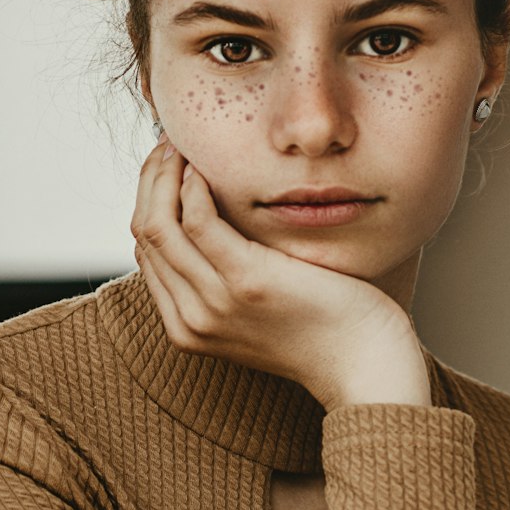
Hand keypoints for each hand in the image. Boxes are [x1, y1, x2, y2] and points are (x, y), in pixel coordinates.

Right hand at [130, 140, 430, 411]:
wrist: (364, 365)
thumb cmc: (325, 328)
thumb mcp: (261, 309)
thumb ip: (228, 278)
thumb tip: (213, 223)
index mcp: (187, 327)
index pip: (146, 251)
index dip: (150, 200)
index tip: (167, 166)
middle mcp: (192, 319)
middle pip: (145, 233)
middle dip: (150, 180)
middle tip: (168, 144)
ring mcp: (215, 302)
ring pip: (159, 223)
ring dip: (165, 174)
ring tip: (183, 146)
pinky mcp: (247, 280)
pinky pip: (199, 220)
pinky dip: (195, 185)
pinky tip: (208, 167)